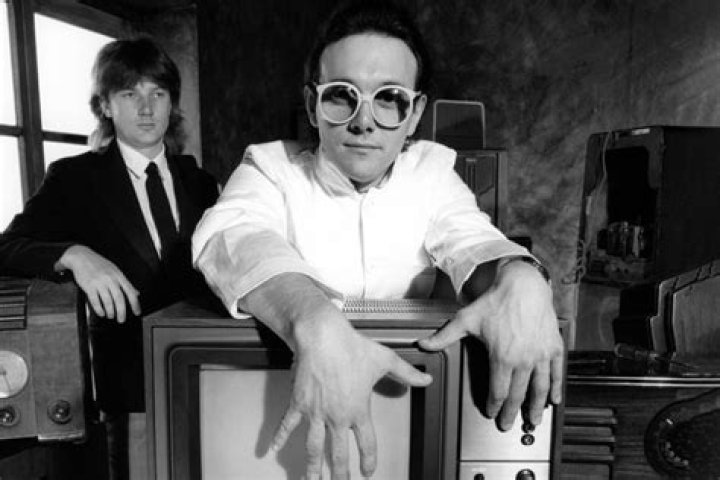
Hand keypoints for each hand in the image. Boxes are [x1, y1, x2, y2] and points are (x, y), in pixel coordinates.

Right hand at [56, 245, 140, 322]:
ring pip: (107, 301)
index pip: (130, 291)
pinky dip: (99, 309)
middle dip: (122, 312)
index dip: (135, 303)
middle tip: (122, 319)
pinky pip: (95, 301)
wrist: (81, 257)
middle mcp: (110, 279)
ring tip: (111, 315)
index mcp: (119, 275)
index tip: (137, 312)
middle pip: (119, 298)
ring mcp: (99, 282)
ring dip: (110, 311)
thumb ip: (125, 283)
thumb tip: (136, 293)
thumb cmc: (99, 264)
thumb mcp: (115, 271)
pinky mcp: (88, 286)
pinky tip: (101, 313)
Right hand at [270, 312, 431, 478]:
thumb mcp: (385, 360)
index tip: (368, 472)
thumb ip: (407, 373)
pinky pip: (288, 424)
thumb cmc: (353, 347)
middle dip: (339, 474)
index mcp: (358, 410)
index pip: (367, 444)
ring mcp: (316, 412)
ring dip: (312, 468)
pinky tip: (273, 449)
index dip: (368, 461)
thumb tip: (427, 378)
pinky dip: (280, 437)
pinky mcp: (299, 402)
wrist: (323, 337)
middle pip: (338, 454)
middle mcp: (337, 416)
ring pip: (313, 448)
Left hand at [419, 259, 562, 429]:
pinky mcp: (554, 348)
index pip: (498, 392)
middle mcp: (523, 360)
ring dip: (536, 407)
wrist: (523, 285)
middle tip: (509, 424)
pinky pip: (556, 373)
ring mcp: (540, 355)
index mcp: (502, 358)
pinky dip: (556, 388)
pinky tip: (555, 399)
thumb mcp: (466, 319)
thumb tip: (424, 344)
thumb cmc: (496, 302)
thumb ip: (444, 336)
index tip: (492, 413)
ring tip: (534, 420)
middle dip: (512, 413)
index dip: (494, 406)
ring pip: (539, 389)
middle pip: (518, 395)